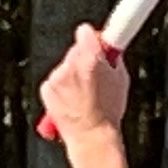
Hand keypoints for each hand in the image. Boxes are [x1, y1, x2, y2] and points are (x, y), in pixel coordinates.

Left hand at [39, 26, 127, 145]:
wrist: (91, 136)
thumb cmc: (108, 112)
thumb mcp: (121, 79)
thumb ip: (112, 59)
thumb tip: (109, 49)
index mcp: (90, 58)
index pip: (85, 31)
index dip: (92, 38)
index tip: (96, 42)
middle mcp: (70, 65)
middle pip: (75, 50)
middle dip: (84, 58)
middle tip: (95, 76)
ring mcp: (56, 77)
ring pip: (64, 66)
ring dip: (72, 75)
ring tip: (85, 93)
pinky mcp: (47, 88)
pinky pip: (55, 81)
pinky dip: (62, 87)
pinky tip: (73, 100)